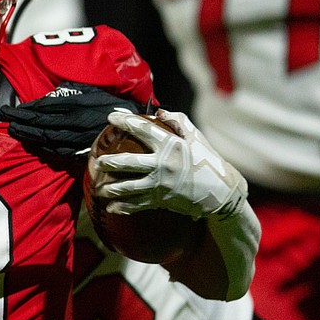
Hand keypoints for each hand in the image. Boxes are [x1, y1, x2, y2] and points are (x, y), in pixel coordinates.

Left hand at [0, 81, 144, 156]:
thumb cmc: (112, 105)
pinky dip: (43, 147)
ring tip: (13, 129)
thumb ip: (71, 91)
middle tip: (4, 118)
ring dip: (28, 134)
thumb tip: (49, 95)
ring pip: (47, 138)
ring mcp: (79, 139)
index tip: (9, 108)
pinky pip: (58, 151)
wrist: (136, 127)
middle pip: (41, 122)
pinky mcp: (83, 152)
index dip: (24, 109)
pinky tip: (33, 143)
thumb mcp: (92, 91)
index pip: (44, 106)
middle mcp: (77, 122)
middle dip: (20, 120)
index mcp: (79, 104)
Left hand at [92, 110, 246, 218]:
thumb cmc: (208, 161)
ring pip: (127, 187)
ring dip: (110, 189)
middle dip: (109, 162)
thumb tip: (158, 111)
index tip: (111, 117)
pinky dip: (122, 207)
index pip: (143, 129)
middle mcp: (163, 165)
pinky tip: (111, 207)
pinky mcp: (161, 200)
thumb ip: (178, 121)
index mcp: (172, 146)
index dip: (125, 121)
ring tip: (98, 188)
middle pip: (128, 162)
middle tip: (97, 161)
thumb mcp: (197, 138)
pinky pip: (136, 205)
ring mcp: (160, 184)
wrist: (222, 192)